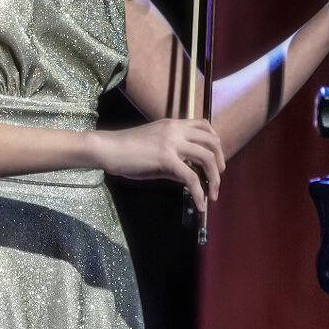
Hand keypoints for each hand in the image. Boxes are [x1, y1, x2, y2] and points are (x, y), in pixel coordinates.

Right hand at [94, 118, 224, 211]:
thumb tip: (190, 176)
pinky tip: (200, 204)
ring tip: (213, 194)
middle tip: (218, 178)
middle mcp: (175, 130)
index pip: (204, 124)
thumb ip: (175, 159)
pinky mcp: (166, 159)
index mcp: (172, 124)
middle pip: (212, 141)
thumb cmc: (126, 150)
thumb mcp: (154, 149)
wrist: (108, 148)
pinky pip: (191, 177)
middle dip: (220, 161)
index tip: (216, 158)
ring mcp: (171, 143)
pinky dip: (200, 193)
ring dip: (215, 178)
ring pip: (207, 158)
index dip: (215, 141)